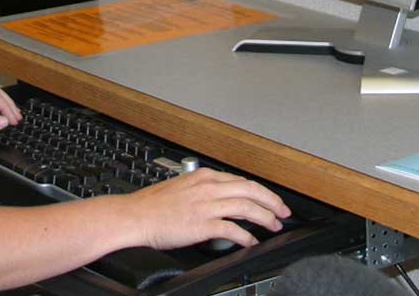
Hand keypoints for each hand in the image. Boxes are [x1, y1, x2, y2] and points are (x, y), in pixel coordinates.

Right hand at [124, 168, 290, 251]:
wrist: (135, 215)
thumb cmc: (153, 205)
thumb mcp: (182, 187)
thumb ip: (203, 190)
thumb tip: (220, 199)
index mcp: (203, 176)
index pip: (241, 180)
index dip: (261, 191)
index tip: (271, 200)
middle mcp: (207, 186)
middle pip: (250, 189)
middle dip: (272, 201)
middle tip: (283, 212)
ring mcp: (205, 205)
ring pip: (246, 206)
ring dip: (264, 217)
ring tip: (273, 226)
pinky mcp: (202, 224)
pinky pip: (232, 229)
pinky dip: (246, 236)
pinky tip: (251, 242)